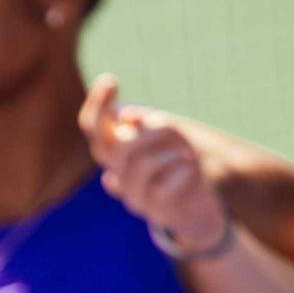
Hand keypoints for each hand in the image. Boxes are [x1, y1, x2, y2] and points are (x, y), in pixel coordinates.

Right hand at [80, 76, 228, 255]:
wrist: (200, 206)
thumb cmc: (180, 162)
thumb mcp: (165, 135)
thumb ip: (145, 125)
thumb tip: (126, 118)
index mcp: (115, 154)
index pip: (93, 129)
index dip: (97, 106)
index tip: (110, 80)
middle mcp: (117, 176)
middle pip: (113, 148)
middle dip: (147, 130)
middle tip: (170, 127)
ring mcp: (134, 198)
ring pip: (141, 165)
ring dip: (170, 151)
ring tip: (186, 152)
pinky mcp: (156, 213)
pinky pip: (164, 186)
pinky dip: (182, 171)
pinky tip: (190, 170)